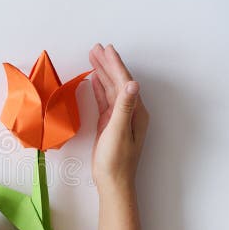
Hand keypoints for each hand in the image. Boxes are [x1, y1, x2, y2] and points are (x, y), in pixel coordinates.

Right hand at [88, 43, 149, 190]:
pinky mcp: (109, 124)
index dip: (115, 64)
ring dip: (102, 72)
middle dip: (108, 63)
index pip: (124, 82)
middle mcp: (130, 111)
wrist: (112, 182)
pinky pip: (104, 100)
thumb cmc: (116, 161)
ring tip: (93, 56)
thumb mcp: (118, 131)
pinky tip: (94, 79)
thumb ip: (123, 106)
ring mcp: (119, 117)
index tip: (106, 49)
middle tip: (96, 47)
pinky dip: (99, 87)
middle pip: (118, 81)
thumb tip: (132, 83)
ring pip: (110, 89)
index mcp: (135, 112)